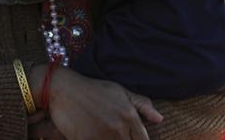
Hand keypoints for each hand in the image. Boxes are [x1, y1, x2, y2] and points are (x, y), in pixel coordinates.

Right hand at [30, 64, 162, 139]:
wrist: (65, 90)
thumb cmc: (94, 90)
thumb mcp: (120, 91)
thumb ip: (142, 104)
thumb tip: (159, 119)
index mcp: (130, 116)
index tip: (131, 139)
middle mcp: (119, 128)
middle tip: (115, 135)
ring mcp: (103, 136)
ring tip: (104, 134)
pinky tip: (95, 136)